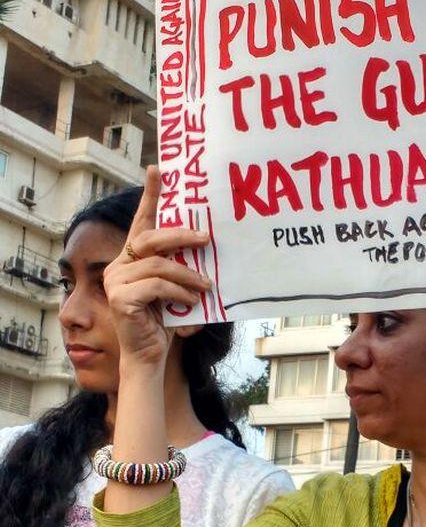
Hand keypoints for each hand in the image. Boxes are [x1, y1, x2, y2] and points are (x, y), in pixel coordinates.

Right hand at [103, 166, 211, 367]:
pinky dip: (179, 291)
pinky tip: (192, 300)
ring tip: (206, 285)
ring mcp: (116, 280)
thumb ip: (182, 268)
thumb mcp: (177, 289)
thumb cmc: (165, 323)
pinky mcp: (120, 297)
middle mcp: (119, 265)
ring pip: (159, 264)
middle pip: (151, 238)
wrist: (149, 356)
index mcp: (132, 259)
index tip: (157, 170)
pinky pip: (157, 285)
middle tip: (207, 238)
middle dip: (181, 235)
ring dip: (188, 274)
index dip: (150, 196)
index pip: (141, 222)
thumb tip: (209, 246)